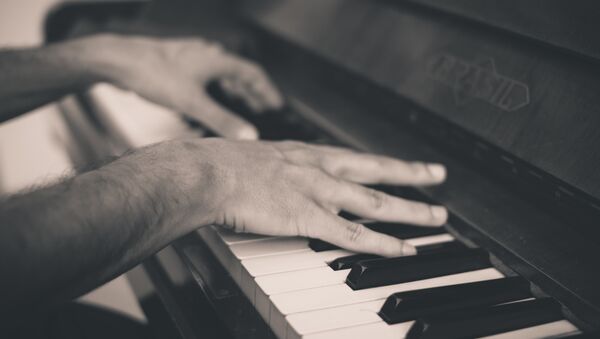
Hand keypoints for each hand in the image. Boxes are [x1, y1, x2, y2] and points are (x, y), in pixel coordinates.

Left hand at [89, 34, 282, 138]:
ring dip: (233, 90)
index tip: (276, 106)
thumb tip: (250, 136)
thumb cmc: (151, 74)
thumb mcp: (191, 102)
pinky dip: (214, 89)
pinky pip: (205, 76)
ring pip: (220, 74)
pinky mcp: (176, 64)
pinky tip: (206, 99)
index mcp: (217, 60)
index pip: (253, 74)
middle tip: (260, 109)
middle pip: (238, 73)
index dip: (267, 91)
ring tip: (239, 105)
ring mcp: (191, 58)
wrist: (116, 60)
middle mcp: (207, 55)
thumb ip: (222, 121)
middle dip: (251, 93)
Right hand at [150, 138, 447, 256]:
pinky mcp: (308, 218)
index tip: (404, 164)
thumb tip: (278, 176)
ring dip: (409, 210)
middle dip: (411, 174)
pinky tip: (403, 249)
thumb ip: (276, 168)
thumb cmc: (221, 166)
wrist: (206, 172)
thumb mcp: (257, 158)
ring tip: (437, 216)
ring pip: (375, 203)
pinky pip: (353, 235)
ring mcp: (317, 192)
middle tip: (438, 175)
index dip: (383, 162)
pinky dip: (382, 244)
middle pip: (376, 171)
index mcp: (306, 153)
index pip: (355, 157)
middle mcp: (319, 168)